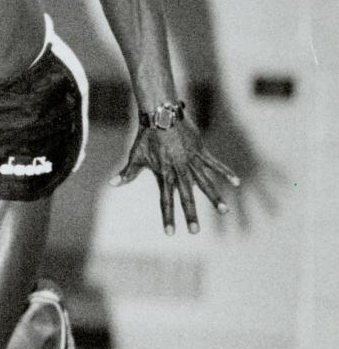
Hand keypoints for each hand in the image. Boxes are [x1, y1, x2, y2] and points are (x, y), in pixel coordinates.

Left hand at [110, 117, 239, 234]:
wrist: (160, 114)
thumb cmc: (146, 137)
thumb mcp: (136, 156)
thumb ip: (128, 173)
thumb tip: (112, 183)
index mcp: (164, 174)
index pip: (165, 200)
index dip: (167, 217)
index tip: (170, 233)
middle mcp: (179, 170)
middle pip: (186, 196)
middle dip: (190, 215)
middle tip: (195, 232)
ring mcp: (191, 161)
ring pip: (205, 182)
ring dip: (214, 197)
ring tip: (224, 211)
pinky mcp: (200, 150)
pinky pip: (215, 163)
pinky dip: (225, 172)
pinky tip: (237, 182)